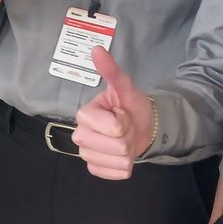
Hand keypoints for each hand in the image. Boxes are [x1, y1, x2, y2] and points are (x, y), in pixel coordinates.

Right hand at [71, 46, 155, 179]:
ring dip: (128, 152)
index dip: (123, 122)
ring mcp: (87, 154)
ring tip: (125, 139)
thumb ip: (111, 70)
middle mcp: (80, 135)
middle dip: (127, 137)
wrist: (142, 127)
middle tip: (126, 127)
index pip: (111, 127)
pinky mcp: (95, 169)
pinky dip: (124, 167)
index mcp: (84, 115)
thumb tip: (97, 49)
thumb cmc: (131, 106)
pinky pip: (114, 174)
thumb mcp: (125, 87)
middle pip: (114, 146)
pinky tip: (122, 156)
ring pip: (116, 160)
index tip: (122, 113)